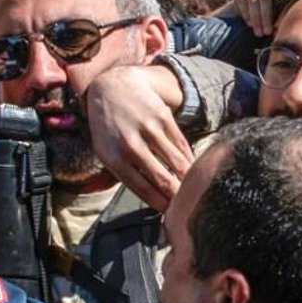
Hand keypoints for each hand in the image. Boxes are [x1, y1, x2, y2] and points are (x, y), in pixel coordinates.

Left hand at [86, 65, 193, 210]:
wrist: (112, 87)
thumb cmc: (108, 127)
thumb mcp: (106, 152)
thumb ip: (126, 174)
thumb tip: (154, 198)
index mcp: (114, 159)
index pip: (144, 190)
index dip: (161, 206)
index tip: (172, 215)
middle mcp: (131, 145)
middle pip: (164, 180)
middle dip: (178, 198)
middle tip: (188, 209)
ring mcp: (149, 130)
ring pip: (178, 163)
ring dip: (189, 180)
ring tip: (195, 191)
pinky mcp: (164, 117)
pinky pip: (182, 145)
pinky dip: (189, 160)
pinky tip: (193, 170)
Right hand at [232, 0, 291, 36]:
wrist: (255, 6)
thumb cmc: (274, 11)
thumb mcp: (282, 11)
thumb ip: (284, 13)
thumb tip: (282, 26)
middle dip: (264, 16)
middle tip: (265, 32)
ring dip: (253, 15)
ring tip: (255, 28)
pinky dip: (242, 9)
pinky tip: (247, 20)